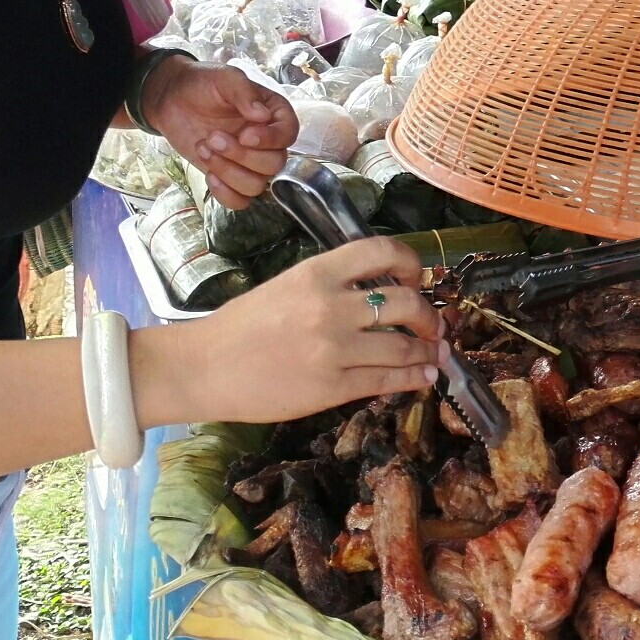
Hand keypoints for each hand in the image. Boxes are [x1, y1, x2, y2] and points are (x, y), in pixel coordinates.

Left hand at [143, 58, 297, 207]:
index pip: (289, 133)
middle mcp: (267, 140)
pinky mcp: (229, 177)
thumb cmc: (202, 84)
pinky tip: (209, 175)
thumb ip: (244, 92)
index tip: (245, 135)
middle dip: (242, 156)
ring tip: (204, 148)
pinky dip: (226, 194)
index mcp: (273, 113)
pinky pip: (240, 201)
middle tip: (212, 137)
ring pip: (256, 186)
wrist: (172, 99)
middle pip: (274, 164)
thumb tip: (263, 115)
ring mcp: (248, 161)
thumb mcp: (224, 78)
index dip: (271, 140)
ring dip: (229, 172)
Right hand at [144, 239, 445, 424]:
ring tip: (435, 354)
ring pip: (402, 346)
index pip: (382, 252)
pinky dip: (413, 378)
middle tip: (433, 325)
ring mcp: (333, 348)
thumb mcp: (287, 286)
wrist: (204, 367)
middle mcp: (331, 305)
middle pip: (405, 303)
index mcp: (317, 272)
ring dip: (427, 351)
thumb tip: (379, 295)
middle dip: (429, 316)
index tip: (417, 278)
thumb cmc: (240, 327)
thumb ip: (331, 286)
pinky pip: (386, 380)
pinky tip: (423, 377)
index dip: (412, 263)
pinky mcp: (331, 387)